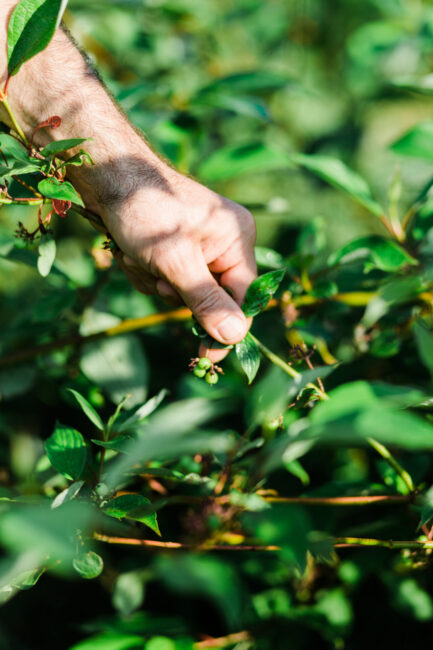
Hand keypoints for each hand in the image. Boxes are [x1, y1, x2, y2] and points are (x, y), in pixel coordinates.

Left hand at [99, 166, 256, 360]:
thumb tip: (234, 336)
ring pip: (181, 290)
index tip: (208, 358)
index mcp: (237, 238)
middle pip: (209, 297)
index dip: (226, 328)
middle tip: (157, 276)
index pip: (243, 297)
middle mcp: (223, 241)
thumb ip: (206, 300)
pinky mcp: (173, 245)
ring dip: (154, 281)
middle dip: (175, 292)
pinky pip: (165, 278)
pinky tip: (130, 251)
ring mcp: (198, 243)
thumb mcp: (175, 260)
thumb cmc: (144, 209)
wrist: (106, 175)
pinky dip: (144, 272)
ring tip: (137, 254)